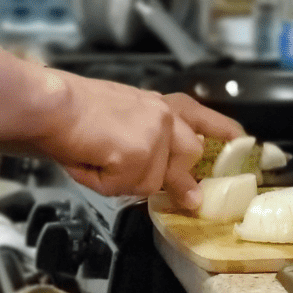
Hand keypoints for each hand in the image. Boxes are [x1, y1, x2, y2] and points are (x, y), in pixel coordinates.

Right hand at [36, 71, 242, 208]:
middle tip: (126, 168)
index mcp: (159, 104)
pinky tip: (91, 161)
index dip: (223, 132)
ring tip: (96, 157)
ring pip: (153, 181)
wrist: (51, 105)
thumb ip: (150, 143)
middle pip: (186, 158)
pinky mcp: (141, 154)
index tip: (242, 142)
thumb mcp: (122, 119)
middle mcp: (165, 115)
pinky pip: (127, 188)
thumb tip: (173, 180)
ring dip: (123, 179)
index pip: (202, 117)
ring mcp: (156, 135)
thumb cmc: (73, 111)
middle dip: (165, 175)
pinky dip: (105, 183)